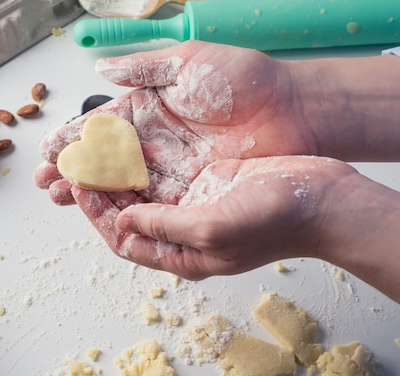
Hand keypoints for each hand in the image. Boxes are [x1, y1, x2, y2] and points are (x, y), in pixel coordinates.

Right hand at [34, 41, 317, 203]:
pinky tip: (100, 206)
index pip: (103, 125)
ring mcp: (172, 163)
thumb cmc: (246, 80)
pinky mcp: (190, 185)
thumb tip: (102, 69)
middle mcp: (156, 136)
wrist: (294, 110)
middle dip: (74, 169)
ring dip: (91, 189)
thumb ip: (145, 70)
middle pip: (106, 156)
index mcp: (151, 105)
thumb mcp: (190, 63)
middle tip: (45, 181)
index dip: (75, 138)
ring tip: (60, 196)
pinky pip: (150, 195)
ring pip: (122, 179)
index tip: (48, 152)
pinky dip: (123, 201)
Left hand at [70, 155, 355, 279]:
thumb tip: (123, 220)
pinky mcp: (207, 182)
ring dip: (119, 175)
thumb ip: (166, 226)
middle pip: (129, 216)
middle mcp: (184, 233)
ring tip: (95, 153)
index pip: (126, 239)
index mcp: (183, 255)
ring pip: (144, 193)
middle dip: (101, 194)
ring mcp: (195, 205)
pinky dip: (145, 162)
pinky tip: (128, 143)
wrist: (321, 198)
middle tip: (78, 168)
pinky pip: (165, 174)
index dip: (98, 216)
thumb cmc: (276, 219)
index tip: (80, 188)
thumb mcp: (214, 228)